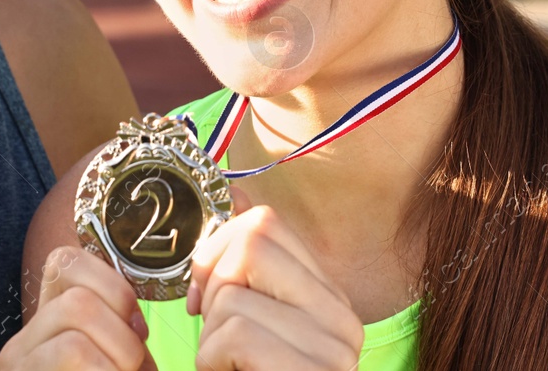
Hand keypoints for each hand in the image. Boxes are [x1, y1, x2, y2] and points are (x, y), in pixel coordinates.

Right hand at [0, 245, 154, 370]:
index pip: (67, 261)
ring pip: (75, 316)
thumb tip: (136, 321)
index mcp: (46, 322)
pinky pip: (74, 351)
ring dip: (119, 355)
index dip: (114, 288)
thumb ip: (123, 329)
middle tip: (133, 367)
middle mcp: (23, 338)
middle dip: (123, 334)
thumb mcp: (118, 359)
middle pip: (78, 298)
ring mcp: (17, 360)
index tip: (137, 330)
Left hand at [187, 203, 363, 370]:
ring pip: (233, 294)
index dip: (218, 247)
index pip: (266, 223)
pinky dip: (211, 359)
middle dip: (213, 286)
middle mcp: (343, 316)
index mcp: (329, 296)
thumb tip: (235, 194)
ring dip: (209, 335)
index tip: (205, 294)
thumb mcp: (252, 318)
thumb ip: (247, 266)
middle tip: (215, 332)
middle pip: (252, 242)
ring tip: (227, 363)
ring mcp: (334, 347)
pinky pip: (236, 335)